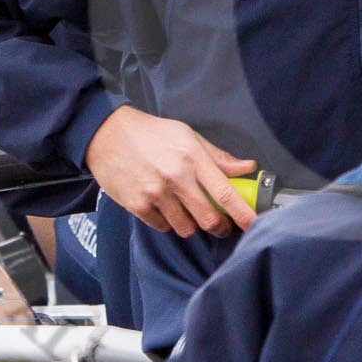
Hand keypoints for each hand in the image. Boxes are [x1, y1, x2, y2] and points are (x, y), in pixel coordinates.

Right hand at [84, 106, 257, 237]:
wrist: (107, 134)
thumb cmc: (152, 134)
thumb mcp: (188, 136)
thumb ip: (219, 157)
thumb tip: (248, 168)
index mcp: (193, 157)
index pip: (226, 193)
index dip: (243, 214)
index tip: (253, 225)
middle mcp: (176, 177)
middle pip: (208, 219)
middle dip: (219, 227)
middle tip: (220, 225)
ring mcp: (155, 192)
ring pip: (186, 228)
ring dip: (190, 224)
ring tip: (185, 209)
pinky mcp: (137, 204)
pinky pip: (163, 227)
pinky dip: (167, 222)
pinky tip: (163, 206)